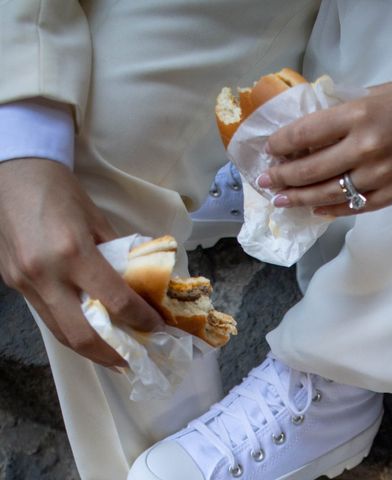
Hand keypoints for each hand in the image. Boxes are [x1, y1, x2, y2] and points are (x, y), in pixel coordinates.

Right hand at [0, 159, 163, 366]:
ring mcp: (24, 282)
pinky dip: (70, 331)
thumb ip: (118, 256)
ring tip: (114, 358)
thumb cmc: (63, 193)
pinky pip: (46, 317)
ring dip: (90, 350)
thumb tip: (141, 284)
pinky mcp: (13, 284)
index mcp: (73, 252)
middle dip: (111, 354)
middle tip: (134, 361)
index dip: (140, 319)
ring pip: (59, 333)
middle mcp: (46, 274)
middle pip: (81, 334)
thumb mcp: (99, 221)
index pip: (114, 300)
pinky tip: (89, 336)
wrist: (15, 175)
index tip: (157, 328)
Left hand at [262, 79, 391, 215]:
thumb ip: (344, 110)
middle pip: (310, 169)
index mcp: (359, 114)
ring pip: (327, 193)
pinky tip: (314, 209)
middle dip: (281, 176)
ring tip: (279, 201)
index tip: (269, 150)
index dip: (280, 144)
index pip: (305, 134)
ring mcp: (379, 175)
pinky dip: (330, 209)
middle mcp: (365, 147)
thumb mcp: (378, 92)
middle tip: (265, 181)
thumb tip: (312, 128)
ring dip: (298, 198)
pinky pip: (353, 207)